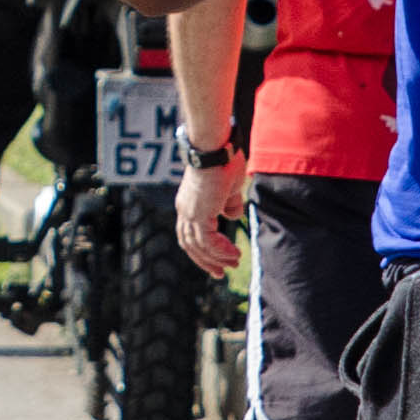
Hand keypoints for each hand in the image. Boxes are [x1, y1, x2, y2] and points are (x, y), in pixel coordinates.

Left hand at [175, 154, 247, 274]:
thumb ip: (229, 203)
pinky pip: (208, 241)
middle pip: (189, 244)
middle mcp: (185, 209)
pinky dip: (220, 250)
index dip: (202, 248)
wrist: (215, 146)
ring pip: (198, 246)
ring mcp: (190, 212)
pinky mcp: (199, 213)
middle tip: (220, 273)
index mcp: (189, 203)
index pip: (189, 233)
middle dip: (205, 260)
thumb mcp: (229, 187)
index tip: (217, 259)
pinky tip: (233, 254)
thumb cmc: (223, 159)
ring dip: (216, 258)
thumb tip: (232, 215)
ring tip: (233, 263)